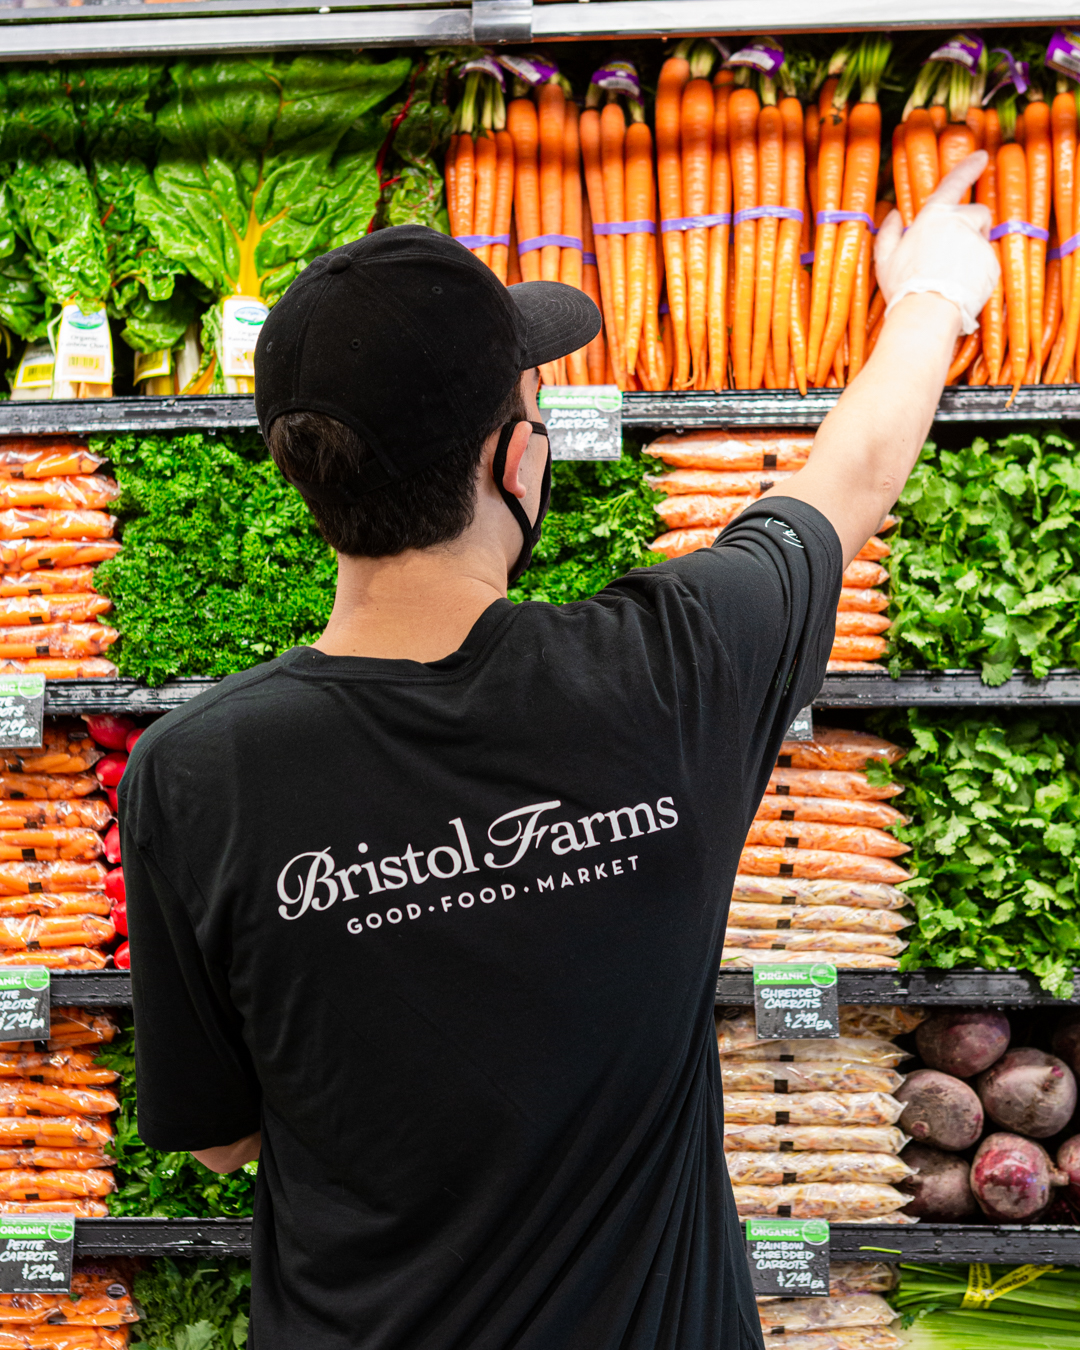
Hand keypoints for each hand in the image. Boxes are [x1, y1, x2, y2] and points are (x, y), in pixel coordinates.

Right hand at [874, 152, 999, 334]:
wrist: (928, 313)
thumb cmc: (904, 286)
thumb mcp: (885, 260)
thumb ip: (889, 234)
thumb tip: (894, 216)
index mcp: (934, 217)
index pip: (954, 184)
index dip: (968, 168)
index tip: (981, 157)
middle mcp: (960, 224)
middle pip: (978, 213)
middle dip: (975, 224)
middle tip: (961, 245)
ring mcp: (978, 243)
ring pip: (982, 240)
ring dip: (973, 251)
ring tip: (955, 275)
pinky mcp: (991, 264)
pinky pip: (987, 265)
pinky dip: (978, 274)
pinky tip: (961, 288)